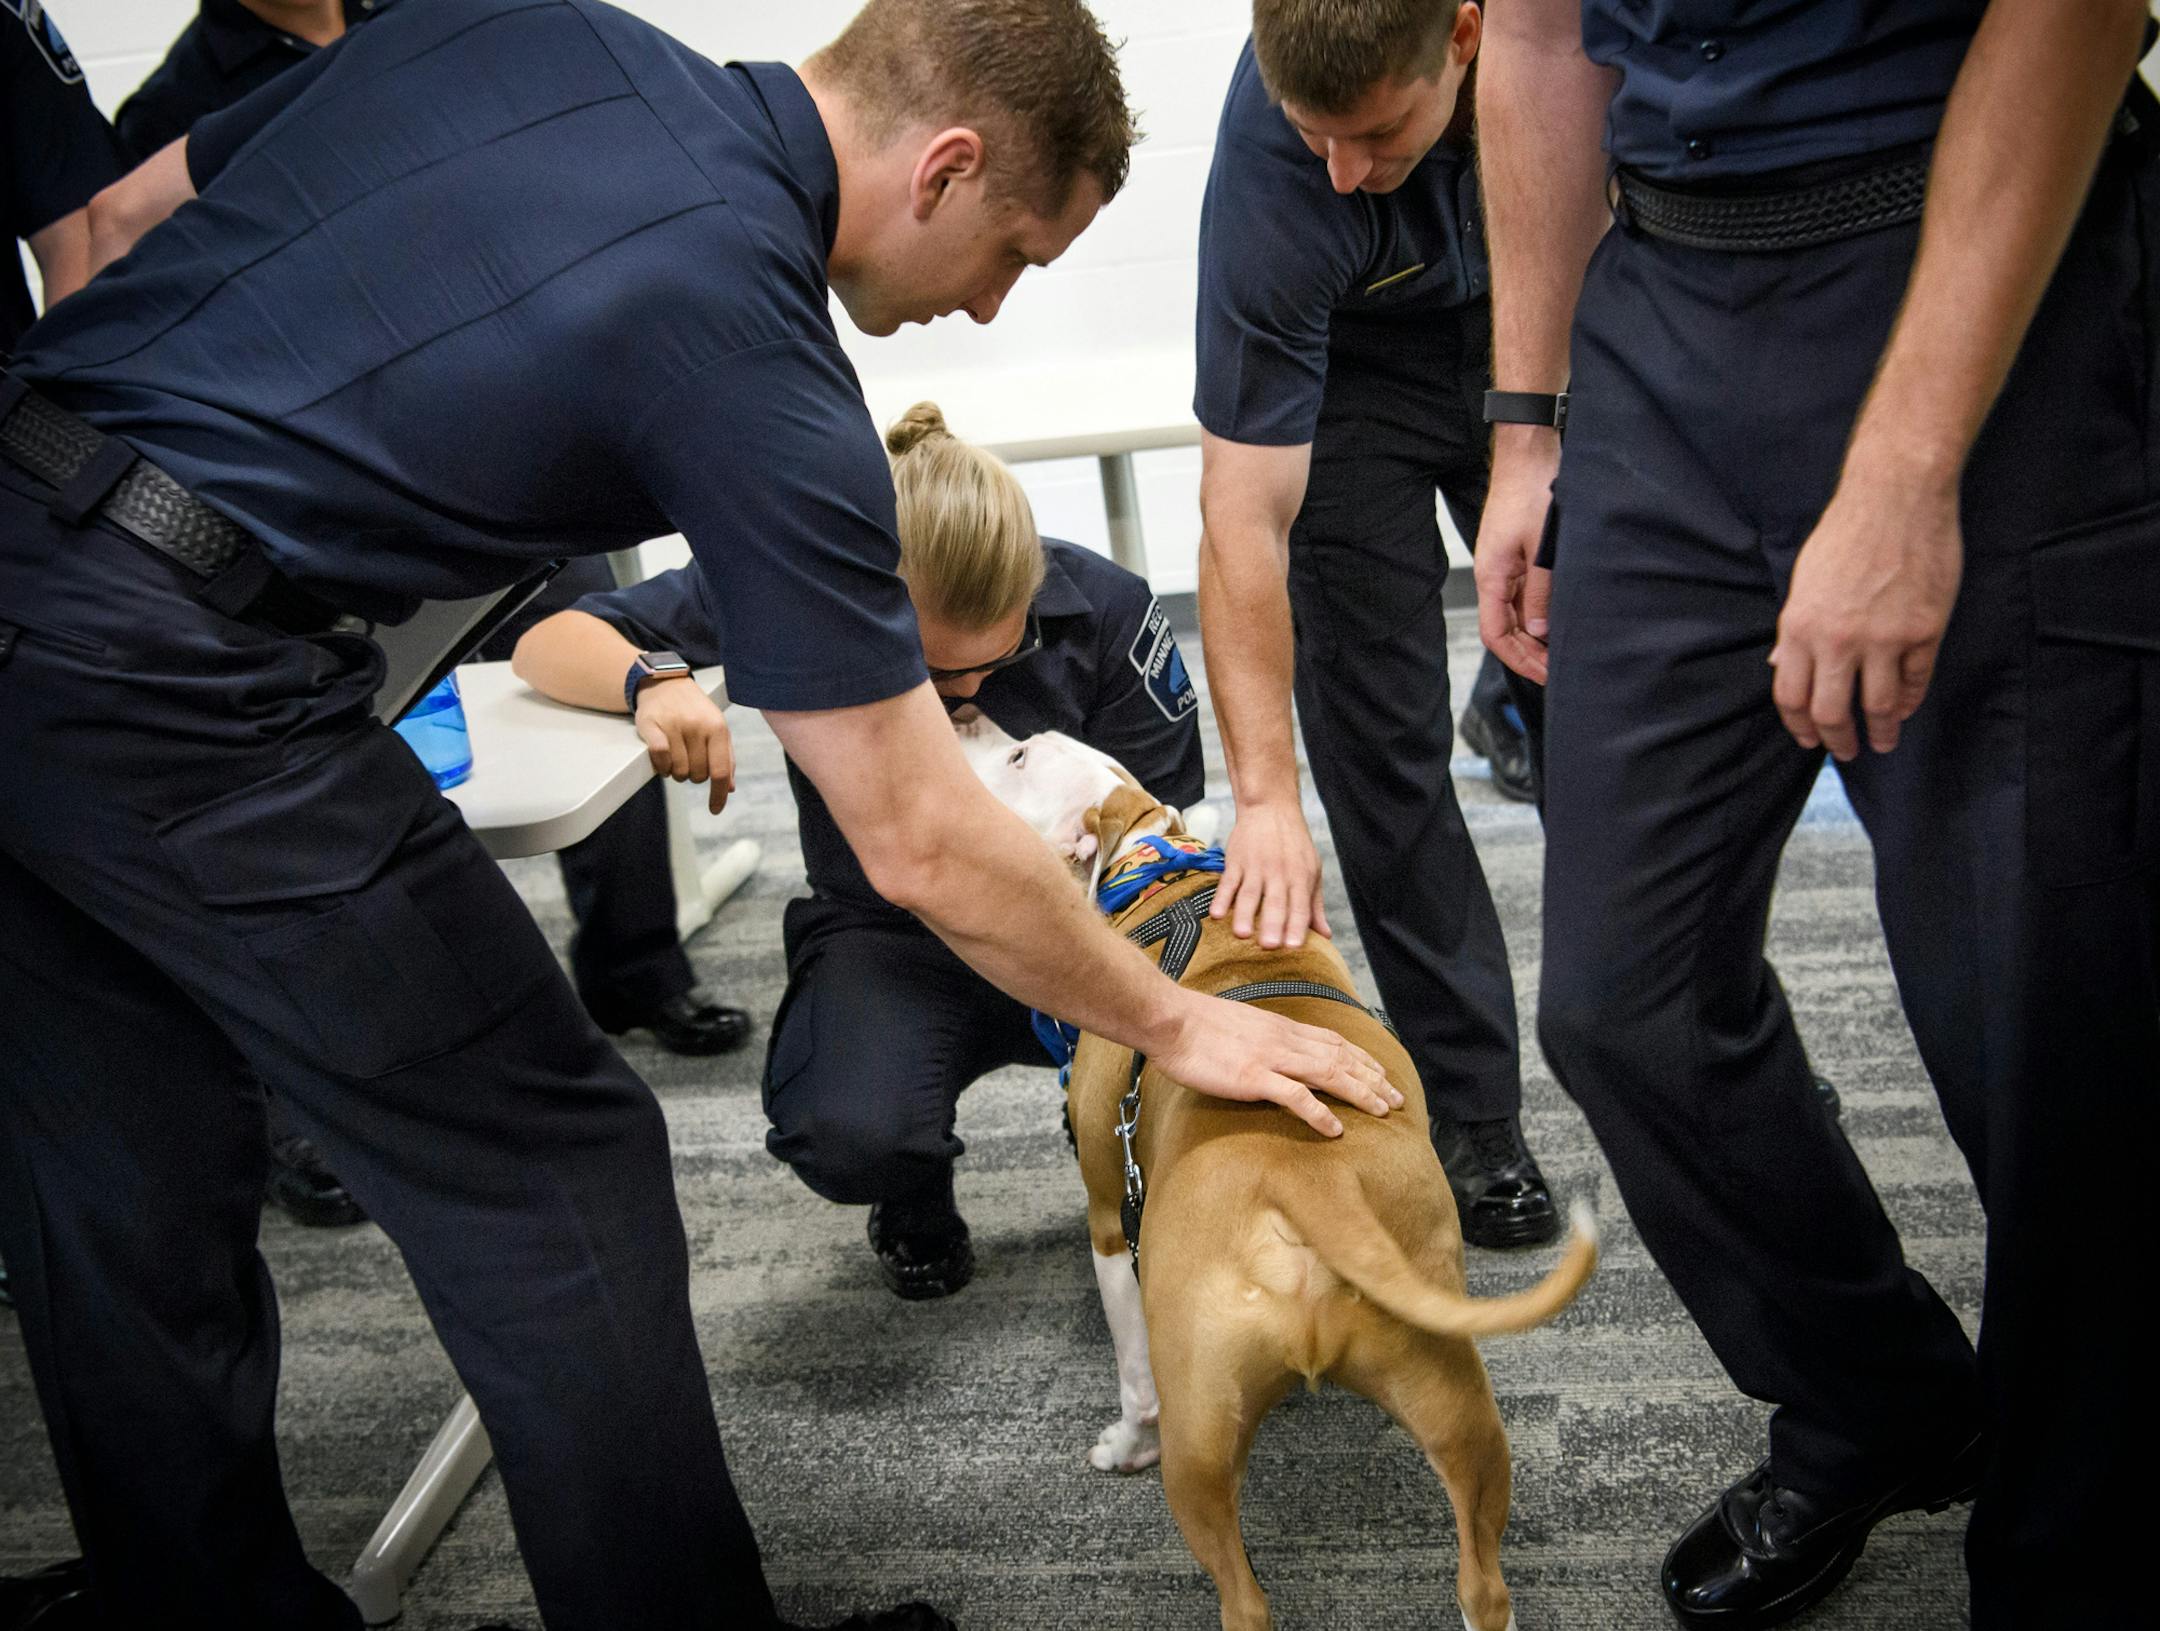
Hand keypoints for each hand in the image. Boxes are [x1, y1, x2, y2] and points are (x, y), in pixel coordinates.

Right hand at [633, 677, 736, 812]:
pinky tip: (663, 762)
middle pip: (697, 775)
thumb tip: (729, 788)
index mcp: (718, 728)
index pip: (720, 771)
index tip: (715, 809)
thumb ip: (725, 758)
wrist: (666, 683)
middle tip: (689, 761)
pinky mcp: (651, 725)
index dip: (718, 794)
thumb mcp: (717, 728)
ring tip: (676, 756)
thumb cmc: (695, 711)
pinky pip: (659, 758)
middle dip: (693, 775)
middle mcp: (697, 726)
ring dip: (676, 771)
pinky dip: (661, 767)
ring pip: (677, 771)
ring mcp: (673, 725)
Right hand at [1153, 988, 1400, 1137]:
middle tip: (1397, 1099)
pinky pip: (1295, 1096)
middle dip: (1373, 1079)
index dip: (1362, 1057)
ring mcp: (1271, 1058)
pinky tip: (1335, 1129)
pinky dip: (1319, 1113)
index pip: (1333, 1040)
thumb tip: (1271, 1051)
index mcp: (1280, 1026)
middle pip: (1341, 1058)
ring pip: (1329, 1073)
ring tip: (1383, 1112)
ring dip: (1361, 1093)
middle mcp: (1284, 1039)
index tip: (1381, 1072)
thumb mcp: (1239, 1024)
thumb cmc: (1194, 1023)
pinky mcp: (1253, 1077)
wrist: (1169, 1020)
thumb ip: (1261, 1037)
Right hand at [1212, 801, 1330, 949]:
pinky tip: (1216, 914)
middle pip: (1276, 902)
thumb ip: (1314, 905)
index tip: (1293, 947)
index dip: (1296, 927)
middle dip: (1273, 924)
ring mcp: (1256, 867)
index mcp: (1300, 877)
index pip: (1300, 906)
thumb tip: (1325, 935)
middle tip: (1270, 946)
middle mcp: (1279, 873)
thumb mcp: (1311, 870)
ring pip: (1250, 894)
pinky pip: (1228, 882)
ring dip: (1245, 914)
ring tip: (1242, 934)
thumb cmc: (1294, 844)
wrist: (1271, 808)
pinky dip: (1221, 897)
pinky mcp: (1236, 861)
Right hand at [1475, 431, 1558, 683]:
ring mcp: (1506, 566)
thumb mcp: (1541, 549)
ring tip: (1563, 649)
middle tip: (1559, 669)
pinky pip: (1526, 594)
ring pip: (1517, 613)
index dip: (1519, 660)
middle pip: (1506, 629)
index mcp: (1491, 577)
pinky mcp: (1518, 554)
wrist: (1530, 453)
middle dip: (1530, 654)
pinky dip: (1541, 612)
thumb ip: (1540, 591)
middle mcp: (1494, 576)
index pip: (1496, 634)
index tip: (1545, 674)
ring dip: (1536, 634)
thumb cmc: (1531, 492)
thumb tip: (1540, 630)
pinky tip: (1560, 617)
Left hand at [1770, 454, 1963, 760]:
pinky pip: (1916, 681)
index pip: (1792, 696)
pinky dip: (1910, 702)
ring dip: (1881, 732)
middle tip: (1846, 751)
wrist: (1896, 498)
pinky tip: (1906, 710)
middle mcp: (1838, 641)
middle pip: (1832, 712)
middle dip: (1837, 740)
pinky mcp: (1924, 631)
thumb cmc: (1845, 534)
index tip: (1808, 739)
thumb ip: (1795, 631)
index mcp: (1801, 628)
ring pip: (1880, 706)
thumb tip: (1783, 670)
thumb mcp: (1804, 583)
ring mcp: (1884, 639)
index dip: (1799, 725)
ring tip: (1882, 742)